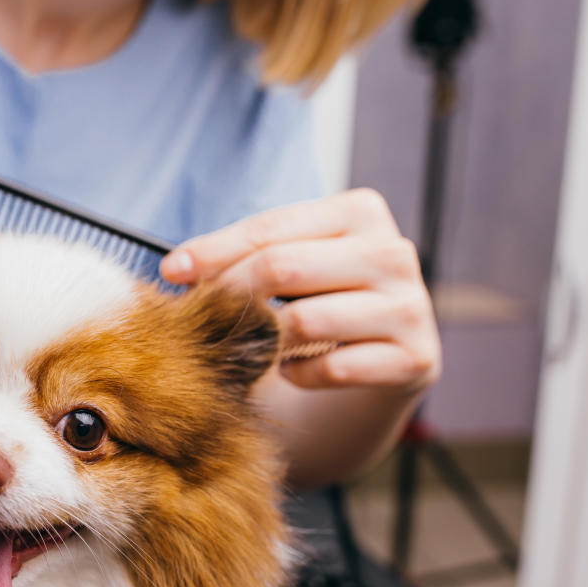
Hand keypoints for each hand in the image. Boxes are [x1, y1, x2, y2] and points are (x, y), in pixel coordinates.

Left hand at [160, 188, 440, 393]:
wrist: (371, 371)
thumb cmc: (315, 305)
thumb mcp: (282, 272)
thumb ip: (240, 260)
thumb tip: (177, 268)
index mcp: (359, 212)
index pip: (271, 228)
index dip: (215, 250)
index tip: (171, 270)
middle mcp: (393, 252)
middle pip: (284, 268)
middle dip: (231, 295)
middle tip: (200, 319)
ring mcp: (412, 306)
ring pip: (307, 321)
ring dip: (265, 342)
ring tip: (254, 347)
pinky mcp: (416, 358)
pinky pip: (334, 368)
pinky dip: (299, 374)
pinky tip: (291, 372)